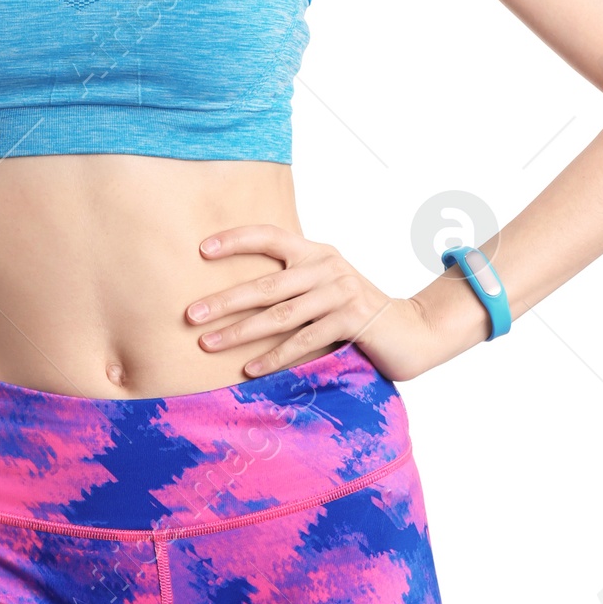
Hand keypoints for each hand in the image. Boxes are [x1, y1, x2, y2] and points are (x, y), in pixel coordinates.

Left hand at [186, 224, 445, 383]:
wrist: (412, 330)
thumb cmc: (356, 312)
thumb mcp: (325, 287)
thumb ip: (294, 284)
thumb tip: (237, 295)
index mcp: (316, 251)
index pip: (270, 235)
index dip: (236, 239)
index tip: (202, 250)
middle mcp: (327, 265)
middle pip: (265, 283)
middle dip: (224, 300)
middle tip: (190, 314)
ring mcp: (340, 291)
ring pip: (279, 315)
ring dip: (239, 332)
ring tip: (208, 344)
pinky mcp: (352, 319)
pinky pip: (304, 340)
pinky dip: (274, 357)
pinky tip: (250, 368)